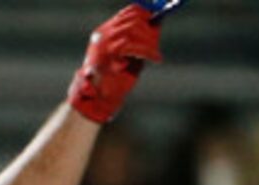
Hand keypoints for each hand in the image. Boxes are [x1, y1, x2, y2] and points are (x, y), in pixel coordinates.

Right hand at [70, 6, 164, 124]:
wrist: (98, 97)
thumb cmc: (116, 80)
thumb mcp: (131, 57)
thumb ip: (141, 43)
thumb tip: (158, 28)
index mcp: (107, 31)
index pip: (129, 12)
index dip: (146, 14)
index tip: (160, 18)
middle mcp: (104, 33)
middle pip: (133, 19)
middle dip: (150, 30)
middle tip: (157, 43)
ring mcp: (105, 42)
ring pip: (134, 30)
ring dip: (150, 42)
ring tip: (155, 56)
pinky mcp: (109, 53)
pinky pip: (133, 45)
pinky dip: (148, 52)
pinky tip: (156, 59)